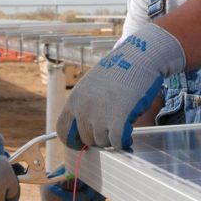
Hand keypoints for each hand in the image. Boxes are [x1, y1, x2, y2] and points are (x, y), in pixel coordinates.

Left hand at [56, 24, 184, 149]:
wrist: (138, 58)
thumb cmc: (119, 70)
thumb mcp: (92, 85)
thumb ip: (85, 105)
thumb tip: (84, 128)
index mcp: (74, 99)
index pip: (63, 131)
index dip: (74, 140)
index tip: (83, 142)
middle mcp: (83, 110)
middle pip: (86, 139)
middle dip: (99, 136)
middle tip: (111, 126)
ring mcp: (100, 117)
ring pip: (103, 142)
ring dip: (112, 137)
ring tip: (121, 122)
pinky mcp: (118, 121)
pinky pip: (117, 143)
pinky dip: (124, 142)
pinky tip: (128, 135)